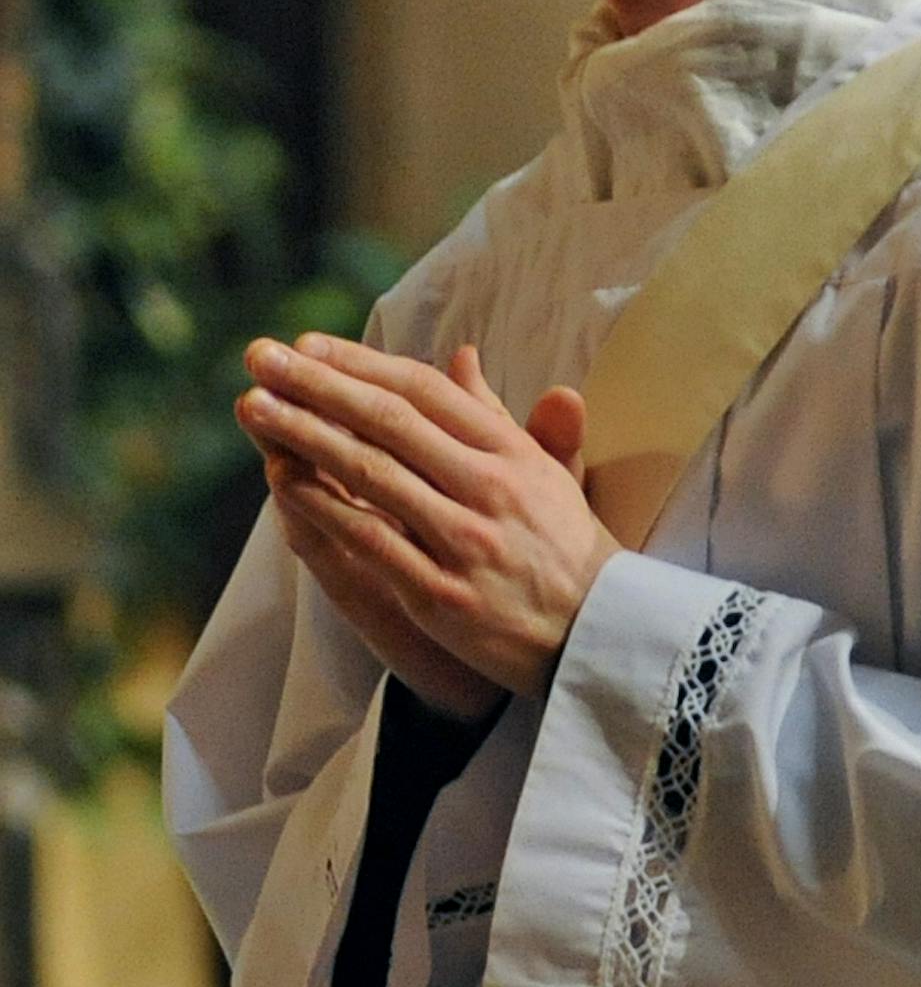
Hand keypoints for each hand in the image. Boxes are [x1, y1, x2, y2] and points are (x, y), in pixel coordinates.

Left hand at [236, 335, 613, 709]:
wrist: (602, 640)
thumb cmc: (568, 551)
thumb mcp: (547, 471)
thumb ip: (496, 415)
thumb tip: (460, 356)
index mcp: (512, 451)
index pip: (424, 391)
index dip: (359, 364)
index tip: (306, 346)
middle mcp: (489, 487)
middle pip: (388, 421)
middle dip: (315, 385)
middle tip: (258, 357)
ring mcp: (464, 541)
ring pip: (371, 474)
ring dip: (304, 435)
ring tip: (252, 406)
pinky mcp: (443, 595)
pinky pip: (372, 542)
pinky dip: (325, 508)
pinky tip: (284, 483)